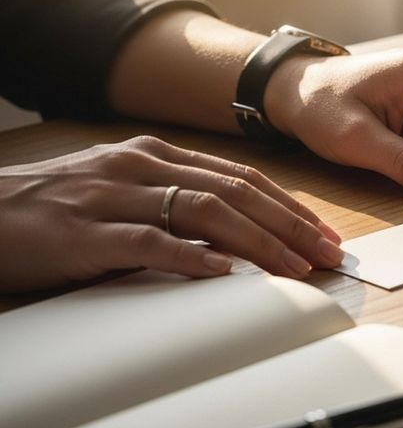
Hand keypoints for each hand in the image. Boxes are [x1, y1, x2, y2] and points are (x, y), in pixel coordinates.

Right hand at [0, 136, 342, 290]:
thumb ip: (170, 205)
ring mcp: (111, 196)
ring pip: (203, 212)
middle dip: (290, 225)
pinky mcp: (83, 232)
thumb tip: (233, 237)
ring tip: (293, 268)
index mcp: (151, 155)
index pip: (239, 176)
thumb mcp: (118, 194)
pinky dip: (191, 256)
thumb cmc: (49, 210)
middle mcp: (138, 167)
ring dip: (258, 241)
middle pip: (235, 192)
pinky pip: (147, 241)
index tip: (323, 232)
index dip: (288, 205)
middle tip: (328, 255)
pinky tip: (224, 272)